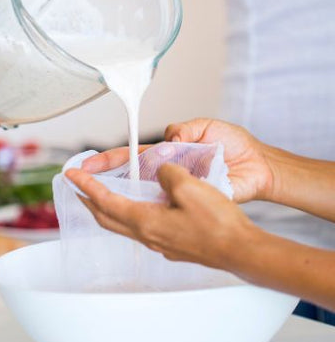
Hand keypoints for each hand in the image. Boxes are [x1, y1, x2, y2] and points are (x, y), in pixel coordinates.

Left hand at [65, 164, 258, 269]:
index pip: (105, 201)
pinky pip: (138, 227)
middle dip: (88, 200)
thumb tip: (159, 171)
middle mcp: (147, 234)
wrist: (239, 250)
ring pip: (121, 224)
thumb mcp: (189, 187)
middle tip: (77, 186)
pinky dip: (125, 214)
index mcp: (145, 220)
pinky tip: (136, 207)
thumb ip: (167, 174)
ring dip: (105, 208)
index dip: (86, 186)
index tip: (71, 175)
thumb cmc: (217, 223)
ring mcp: (158, 242)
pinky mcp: (170, 244)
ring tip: (100, 195)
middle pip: (106, 217)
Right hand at [82, 119, 273, 202]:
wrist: (260, 166)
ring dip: (120, 196)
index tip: (88, 163)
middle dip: (103, 180)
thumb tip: (168, 141)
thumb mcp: (207, 127)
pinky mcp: (190, 203)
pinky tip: (133, 215)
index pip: (131, 156)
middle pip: (129, 177)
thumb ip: (184, 130)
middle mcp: (167, 173)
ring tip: (94, 199)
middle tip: (80, 183)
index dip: (108, 160)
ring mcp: (177, 190)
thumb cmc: (235, 145)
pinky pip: (167, 208)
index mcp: (167, 152)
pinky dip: (150, 211)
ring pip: (143, 195)